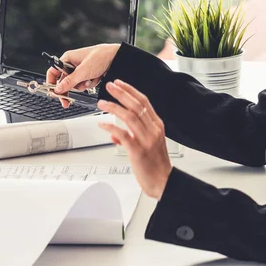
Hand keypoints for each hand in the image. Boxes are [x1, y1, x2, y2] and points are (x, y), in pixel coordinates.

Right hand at [45, 43, 120, 107]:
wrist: (118, 58)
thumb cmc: (101, 56)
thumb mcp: (83, 71)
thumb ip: (69, 81)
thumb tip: (58, 89)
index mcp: (67, 59)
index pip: (53, 72)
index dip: (51, 83)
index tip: (53, 93)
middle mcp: (72, 64)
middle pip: (63, 82)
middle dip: (68, 89)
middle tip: (66, 101)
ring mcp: (80, 70)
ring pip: (75, 85)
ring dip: (82, 86)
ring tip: (90, 80)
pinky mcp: (88, 75)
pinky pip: (84, 85)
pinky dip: (90, 84)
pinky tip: (96, 78)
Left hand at [96, 79, 171, 199]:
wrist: (163, 181)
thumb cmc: (155, 163)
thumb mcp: (147, 144)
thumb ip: (132, 135)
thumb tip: (114, 133)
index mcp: (156, 125)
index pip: (144, 101)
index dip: (130, 90)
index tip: (119, 83)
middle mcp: (153, 130)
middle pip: (136, 105)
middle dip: (121, 93)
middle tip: (109, 86)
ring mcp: (146, 140)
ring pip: (129, 116)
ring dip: (113, 107)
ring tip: (102, 103)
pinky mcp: (138, 151)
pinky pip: (123, 134)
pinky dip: (111, 127)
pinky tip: (102, 124)